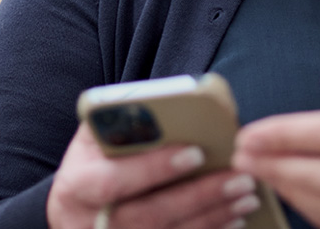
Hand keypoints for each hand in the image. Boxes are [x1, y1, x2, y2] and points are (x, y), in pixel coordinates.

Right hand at [48, 123, 260, 228]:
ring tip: (246, 196)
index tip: (197, 153)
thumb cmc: (94, 159)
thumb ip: (123, 119)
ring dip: (212, 218)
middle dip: (198, 197)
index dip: (154, 169)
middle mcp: (89, 225)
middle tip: (238, 177)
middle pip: (147, 217)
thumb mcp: (95, 134)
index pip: (114, 181)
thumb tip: (170, 103)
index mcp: (76, 185)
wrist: (72, 209)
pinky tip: (234, 221)